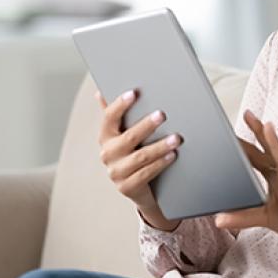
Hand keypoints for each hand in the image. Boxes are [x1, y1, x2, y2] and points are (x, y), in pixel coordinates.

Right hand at [95, 88, 182, 230]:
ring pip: (140, 157)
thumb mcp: (124, 132)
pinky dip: (160, 164)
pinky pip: (145, 174)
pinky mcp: (127, 187)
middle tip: (163, 114)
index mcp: (106, 136)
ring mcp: (116, 172)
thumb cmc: (133, 152)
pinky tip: (172, 155)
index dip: (120, 105)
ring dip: (160, 146)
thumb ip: (116, 113)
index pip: (109, 117)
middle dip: (146, 125)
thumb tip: (101, 91)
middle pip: (128, 137)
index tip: (134, 93)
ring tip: (177, 138)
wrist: (138, 187)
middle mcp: (107, 154)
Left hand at [216, 109, 277, 253]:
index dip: (247, 140)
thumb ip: (244, 217)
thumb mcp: (267, 219)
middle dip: (260, 133)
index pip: (258, 155)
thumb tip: (218, 219)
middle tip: (248, 114)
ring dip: (276, 145)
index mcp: (276, 178)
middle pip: (270, 152)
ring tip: (268, 128)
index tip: (233, 125)